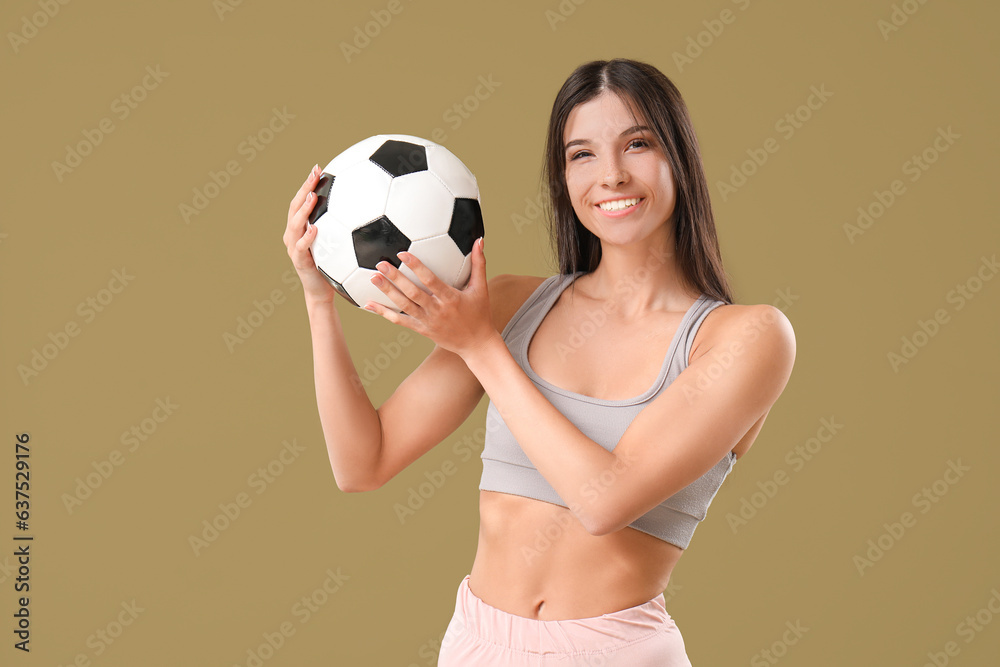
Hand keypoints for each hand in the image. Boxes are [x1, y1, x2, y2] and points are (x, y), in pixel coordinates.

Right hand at [282, 164, 337, 303]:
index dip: (308, 184)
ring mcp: (294, 247)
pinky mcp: (299, 261)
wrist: (322, 291)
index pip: (302, 201)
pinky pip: (301, 247)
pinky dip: (307, 237)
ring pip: (294, 224)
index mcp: (301, 227)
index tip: (319, 168)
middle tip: (315, 174)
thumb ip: (343, 227)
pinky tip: (316, 228)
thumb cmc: (333, 267)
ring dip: (304, 209)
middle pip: (295, 207)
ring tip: (313, 196)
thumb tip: (365, 208)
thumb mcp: (338, 244)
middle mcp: (293, 234)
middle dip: (304, 188)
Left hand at [364, 237, 495, 358]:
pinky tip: (369, 305)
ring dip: (388, 292)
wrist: (476, 344)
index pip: (430, 280)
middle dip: (395, 278)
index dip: (416, 267)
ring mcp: (428, 321)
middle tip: (381, 264)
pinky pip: (400, 321)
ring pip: (404, 306)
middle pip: (412, 293)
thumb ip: (478, 264)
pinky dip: (384, 313)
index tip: (403, 254)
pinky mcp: (422, 330)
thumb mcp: (481, 288)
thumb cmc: (480, 313)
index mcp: (451, 298)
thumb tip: (479, 240)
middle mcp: (437, 310)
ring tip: (373, 278)